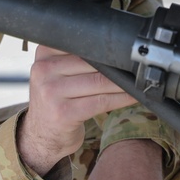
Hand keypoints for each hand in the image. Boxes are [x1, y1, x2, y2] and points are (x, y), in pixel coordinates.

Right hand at [18, 45, 136, 177]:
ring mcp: (51, 92)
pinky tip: (132, 97)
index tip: (124, 51)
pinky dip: (122, 98)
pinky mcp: (63, 112)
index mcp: (44, 53)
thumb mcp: (55, 71)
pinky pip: (102, 101)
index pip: (82, 45)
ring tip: (137, 81)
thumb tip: (115, 47)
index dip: (106, 49)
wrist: (41, 135)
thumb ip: (74, 56)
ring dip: (123, 83)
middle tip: (137, 66)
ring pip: (100, 81)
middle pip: (93, 62)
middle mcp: (44, 70)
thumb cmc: (56, 99)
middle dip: (117, 66)